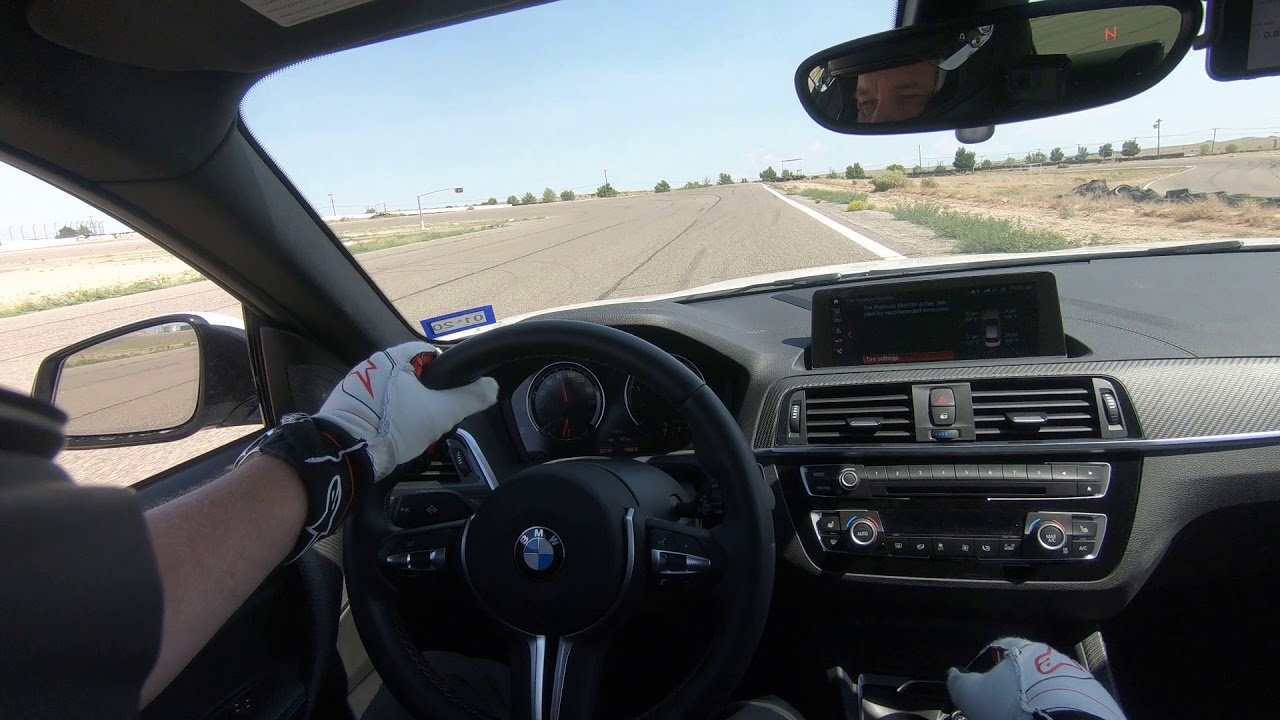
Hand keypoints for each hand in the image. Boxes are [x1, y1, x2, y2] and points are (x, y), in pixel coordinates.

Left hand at [316, 341, 498, 480]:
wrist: (346, 455)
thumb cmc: (395, 426)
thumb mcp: (442, 413)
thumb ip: (471, 398)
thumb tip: (491, 387)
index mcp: (392, 357)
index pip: (430, 355)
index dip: (446, 376)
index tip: (450, 397)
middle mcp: (369, 365)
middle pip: (412, 378)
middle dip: (426, 399)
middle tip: (434, 419)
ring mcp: (353, 386)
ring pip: (394, 395)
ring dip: (407, 411)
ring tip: (414, 433)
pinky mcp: (342, 407)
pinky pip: (375, 408)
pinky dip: (387, 420)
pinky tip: (392, 438)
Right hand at [946, 637, 1124, 719]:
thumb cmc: (1010, 704)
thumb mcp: (971, 694)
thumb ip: (958, 681)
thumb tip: (953, 674)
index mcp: (1018, 647)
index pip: (996, 652)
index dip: (984, 672)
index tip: (981, 694)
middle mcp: (1048, 654)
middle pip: (1023, 670)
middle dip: (1012, 687)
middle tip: (1002, 710)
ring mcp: (1073, 675)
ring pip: (1047, 686)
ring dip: (1037, 699)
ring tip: (1027, 716)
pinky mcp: (1092, 697)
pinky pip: (1067, 701)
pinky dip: (1057, 709)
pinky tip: (1048, 718)